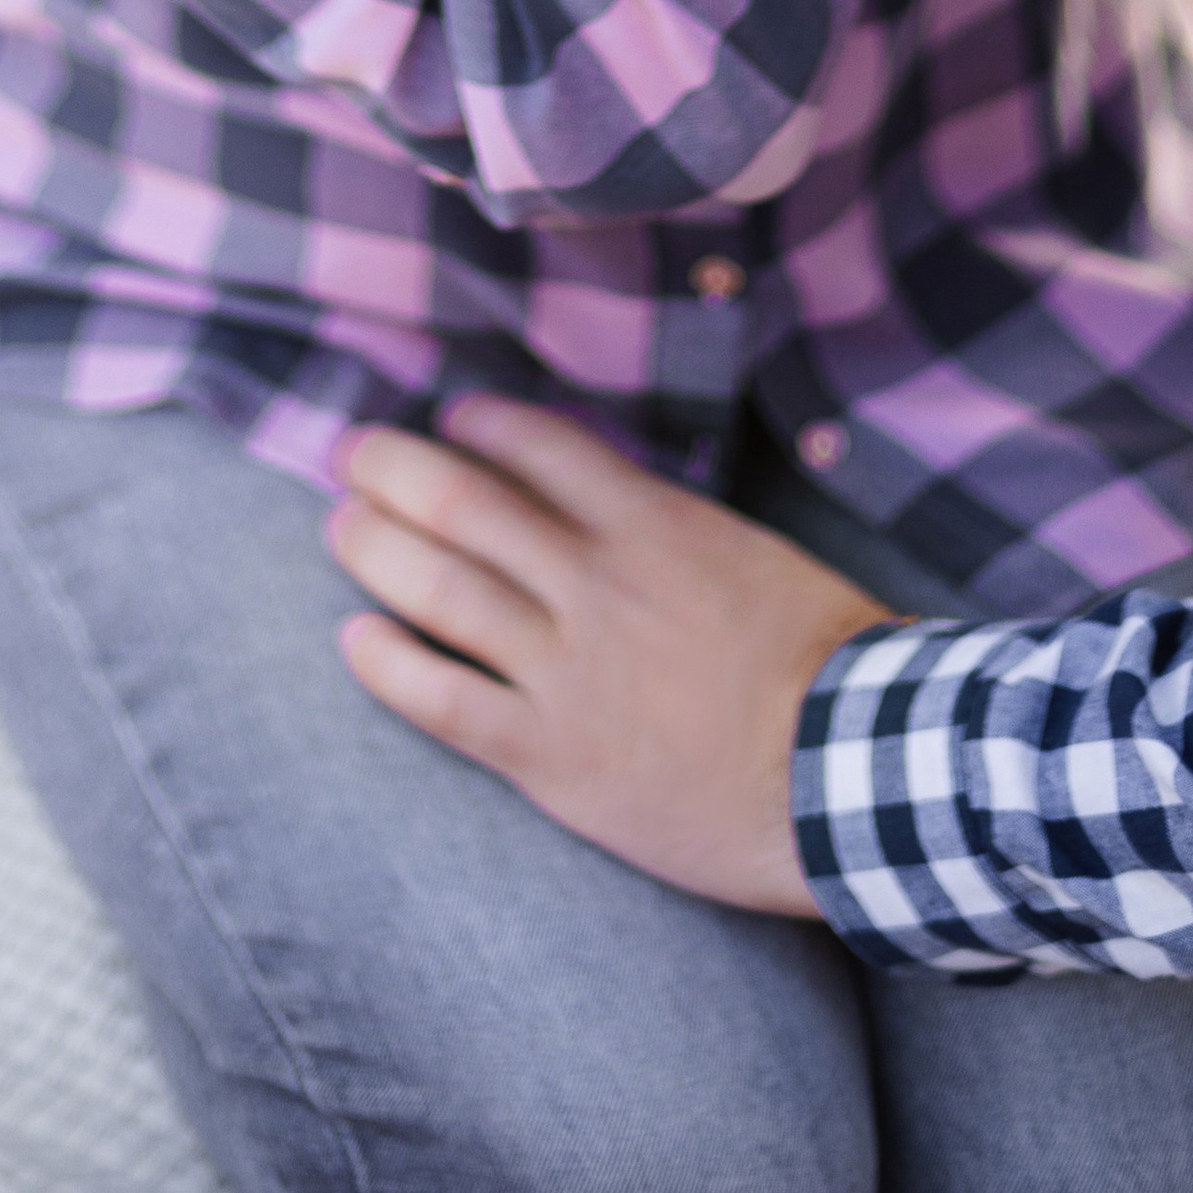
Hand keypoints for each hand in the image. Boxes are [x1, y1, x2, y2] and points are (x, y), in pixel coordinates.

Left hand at [327, 394, 892, 915]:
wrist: (851, 776)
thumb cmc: (829, 663)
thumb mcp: (754, 555)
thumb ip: (672, 529)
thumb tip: (617, 505)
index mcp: (652, 523)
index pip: (539, 445)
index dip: (480, 423)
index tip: (449, 416)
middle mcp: (595, 582)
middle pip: (463, 502)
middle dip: (395, 468)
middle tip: (354, 452)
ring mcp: (566, 670)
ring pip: (439, 588)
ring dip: (375, 547)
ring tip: (341, 525)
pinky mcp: (551, 757)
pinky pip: (443, 700)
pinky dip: (387, 663)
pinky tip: (353, 639)